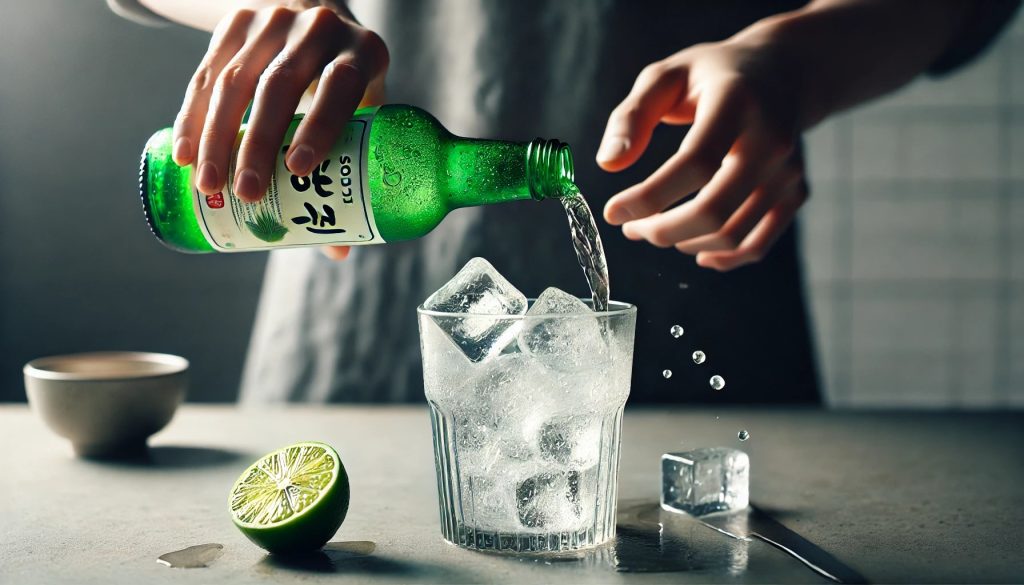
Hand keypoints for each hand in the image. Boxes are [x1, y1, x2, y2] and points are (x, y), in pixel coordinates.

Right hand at [172, 5, 387, 203]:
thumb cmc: (346, 81)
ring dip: (216, 136)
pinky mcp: (237, 20)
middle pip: (280, 85)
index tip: (297, 169)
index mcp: (363, 52)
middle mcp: (321, 27)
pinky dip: (191, 116)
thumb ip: (353, 169)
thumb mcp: (363, 107)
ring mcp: (275, 19)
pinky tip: (184, 153)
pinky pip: (206, 71)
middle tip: (245, 193)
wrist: (314, 11)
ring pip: (236, 79)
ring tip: (208, 185)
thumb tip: (340, 251)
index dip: (319, 126)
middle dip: (258, 143)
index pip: (340, 85)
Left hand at [599, 32, 808, 271]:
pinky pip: (758, 243)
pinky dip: (723, 257)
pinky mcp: (796, 192)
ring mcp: (788, 169)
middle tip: (631, 229)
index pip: (695, 163)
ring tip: (655, 230)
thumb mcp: (665, 77)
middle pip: (715, 209)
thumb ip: (632, 116)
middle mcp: (772, 138)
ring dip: (684, 243)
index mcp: (737, 102)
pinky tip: (694, 251)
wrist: (782, 71)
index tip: (612, 212)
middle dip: (663, 230)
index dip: (649, 197)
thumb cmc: (710, 75)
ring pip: (733, 233)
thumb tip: (608, 164)